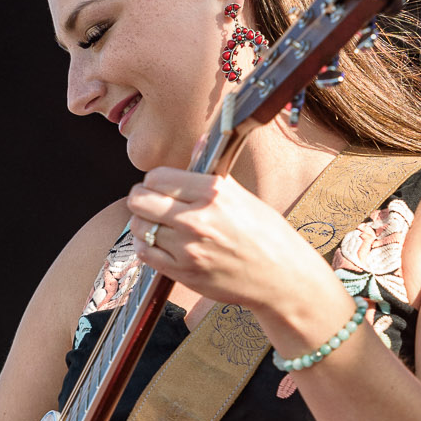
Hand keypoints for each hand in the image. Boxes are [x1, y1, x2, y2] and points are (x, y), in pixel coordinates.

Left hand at [128, 169, 344, 338]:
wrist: (281, 278)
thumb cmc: (268, 235)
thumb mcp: (243, 196)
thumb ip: (212, 172)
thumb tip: (199, 142)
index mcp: (213, 192)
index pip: (157, 176)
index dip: (156, 180)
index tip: (161, 185)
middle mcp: (197, 219)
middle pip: (139, 199)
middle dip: (142, 197)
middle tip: (151, 202)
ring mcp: (188, 249)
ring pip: (139, 226)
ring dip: (144, 223)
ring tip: (159, 224)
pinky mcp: (183, 273)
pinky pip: (145, 253)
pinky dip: (148, 245)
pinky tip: (162, 243)